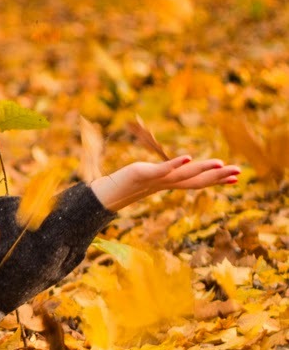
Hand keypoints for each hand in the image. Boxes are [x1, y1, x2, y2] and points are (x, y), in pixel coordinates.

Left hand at [90, 155, 238, 211]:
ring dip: (202, 169)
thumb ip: (168, 174)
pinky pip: (162, 169)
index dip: (218, 180)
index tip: (236, 178)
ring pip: (183, 175)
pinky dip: (175, 164)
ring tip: (220, 163)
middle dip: (218, 176)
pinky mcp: (144, 173)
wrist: (109, 191)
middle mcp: (167, 183)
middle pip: (196, 180)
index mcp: (171, 183)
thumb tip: (181, 169)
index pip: (198, 182)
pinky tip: (188, 157)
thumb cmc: (132, 183)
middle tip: (238, 172)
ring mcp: (156, 179)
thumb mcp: (153, 177)